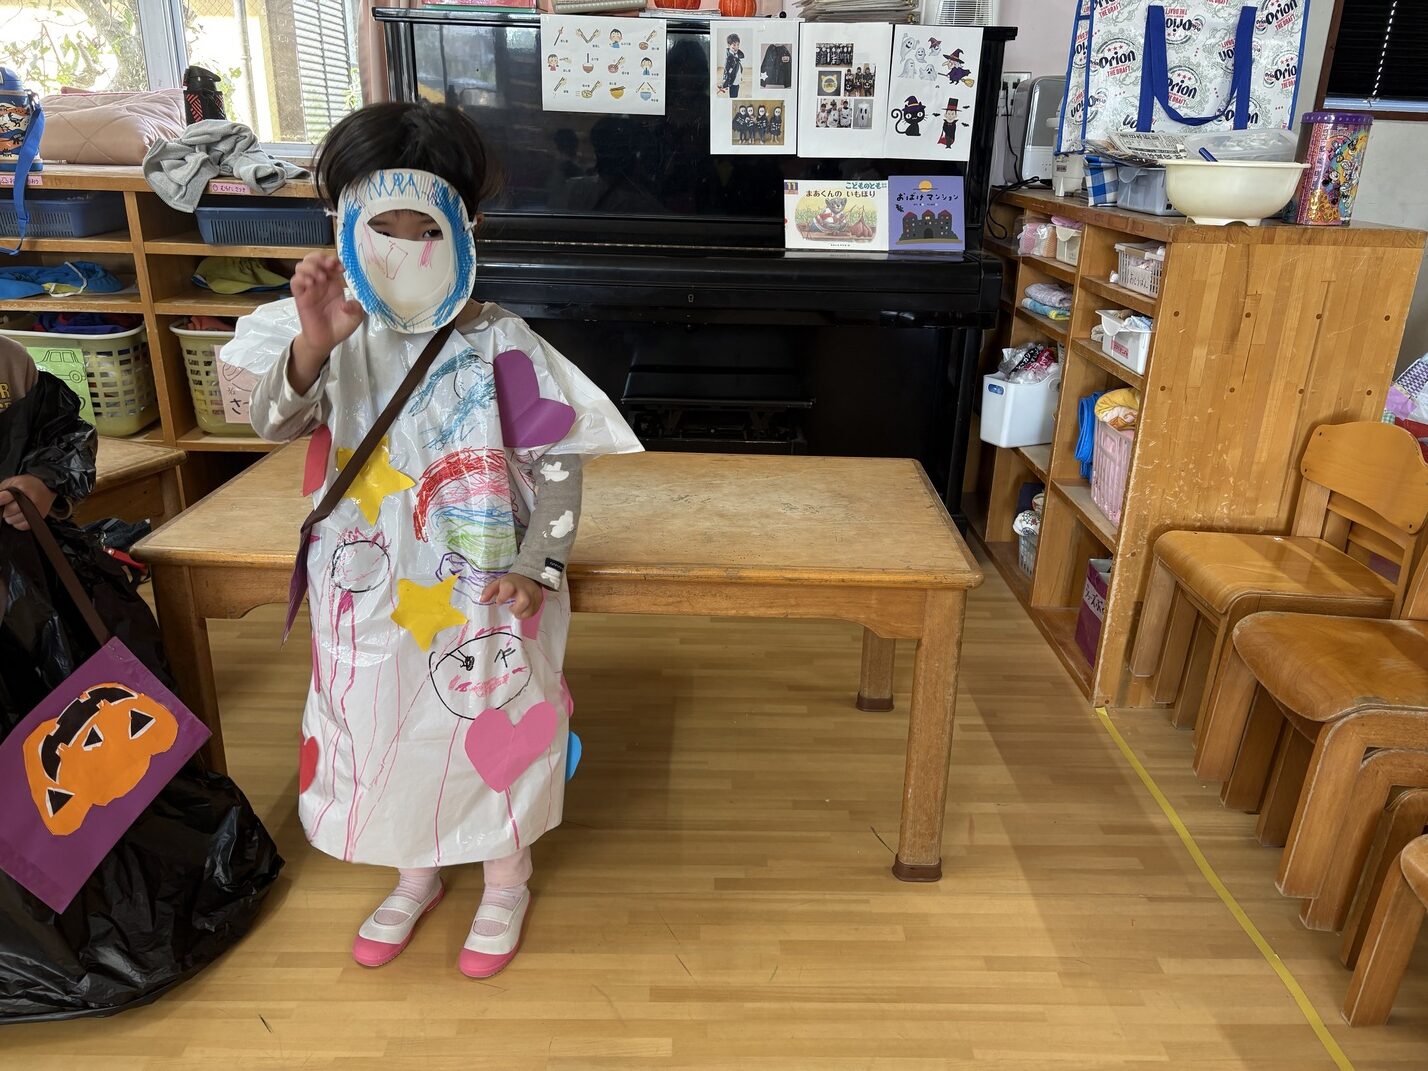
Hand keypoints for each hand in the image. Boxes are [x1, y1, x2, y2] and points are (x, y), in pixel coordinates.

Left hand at [0, 475, 56, 530]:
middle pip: (7, 511)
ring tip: (15, 510)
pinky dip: (18, 523)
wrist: (46, 487)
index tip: (1, 502)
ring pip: (13, 520)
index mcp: (21, 490)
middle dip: (4, 509)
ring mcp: (35, 511)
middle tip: (9, 504)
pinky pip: (22, 526)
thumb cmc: (27, 485)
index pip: (2, 498)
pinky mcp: (39, 518)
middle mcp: (29, 501)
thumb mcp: (12, 482)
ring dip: (10, 517)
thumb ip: (1, 491)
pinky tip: (20, 515)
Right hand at [290, 253, 363, 387]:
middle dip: (320, 258)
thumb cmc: (340, 326)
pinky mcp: (300, 298)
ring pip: (301, 267)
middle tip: (329, 267)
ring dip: (311, 267)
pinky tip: (311, 284)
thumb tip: (346, 304)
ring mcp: (309, 289)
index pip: (329, 263)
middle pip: (312, 259)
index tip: (341, 268)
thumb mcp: (356, 316)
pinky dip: (301, 278)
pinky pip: (294, 282)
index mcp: (333, 283)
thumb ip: (356, 307)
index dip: (333, 260)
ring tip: (321, 279)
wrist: (327, 341)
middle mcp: (320, 283)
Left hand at [479, 573, 544, 619]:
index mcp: (512, 583)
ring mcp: (534, 595)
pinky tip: (523, 610)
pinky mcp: (539, 600)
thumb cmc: (511, 582)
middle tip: (511, 608)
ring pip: (530, 609)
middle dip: (516, 609)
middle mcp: (525, 589)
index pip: (508, 588)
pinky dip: (527, 614)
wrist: (529, 576)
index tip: (499, 602)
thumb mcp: (498, 583)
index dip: (502, 597)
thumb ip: (489, 591)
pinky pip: (533, 612)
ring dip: (521, 614)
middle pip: (524, 601)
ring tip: (517, 611)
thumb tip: (482, 600)